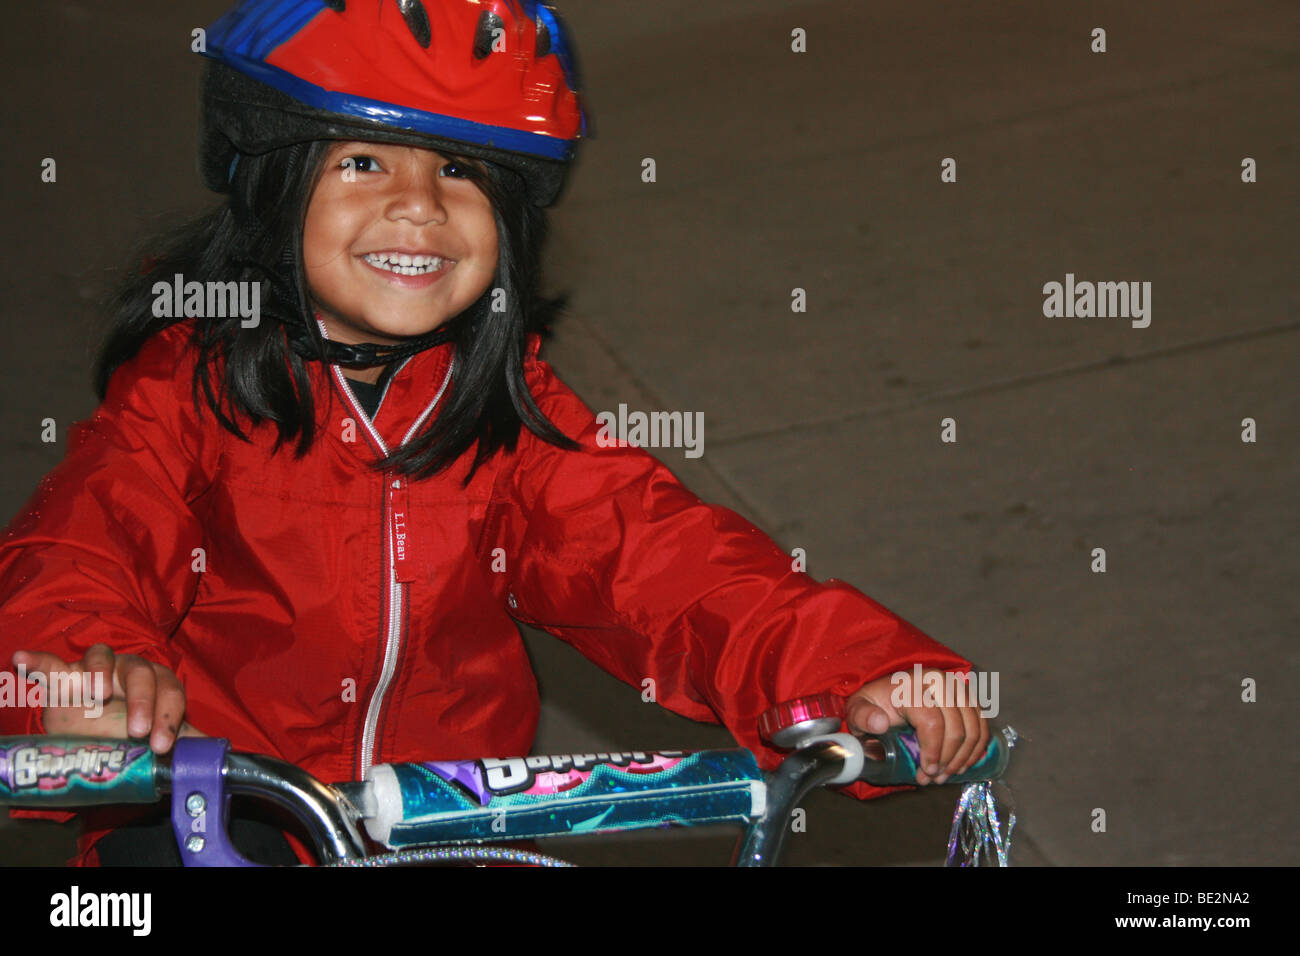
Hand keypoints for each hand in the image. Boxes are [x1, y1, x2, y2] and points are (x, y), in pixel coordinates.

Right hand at [11, 644, 203, 752]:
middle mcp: (129, 670)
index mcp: (158, 683)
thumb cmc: (132, 734)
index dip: (168, 714)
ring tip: (95, 695)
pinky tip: (23, 660)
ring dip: (99, 672)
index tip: (161, 743)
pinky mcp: (64, 676)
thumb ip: (188, 743)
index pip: (170, 689)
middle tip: (136, 730)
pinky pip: (51, 663)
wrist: (94, 738)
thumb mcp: (159, 741)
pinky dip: (38, 660)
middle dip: (142, 700)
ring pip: (102, 655)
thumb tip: (221, 756)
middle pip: (140, 671)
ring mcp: (96, 670)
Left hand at [844, 668, 989, 785]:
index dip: (933, 752)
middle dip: (948, 760)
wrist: (889, 692)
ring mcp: (957, 687)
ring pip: (973, 729)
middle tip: (934, 778)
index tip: (926, 772)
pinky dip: (976, 748)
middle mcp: (939, 680)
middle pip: (956, 728)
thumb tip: (880, 722)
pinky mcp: (968, 697)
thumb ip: (863, 716)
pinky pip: (982, 726)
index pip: (932, 722)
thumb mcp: (859, 709)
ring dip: (963, 758)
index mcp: (912, 684)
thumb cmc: (875, 704)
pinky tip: (962, 763)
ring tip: (946, 773)